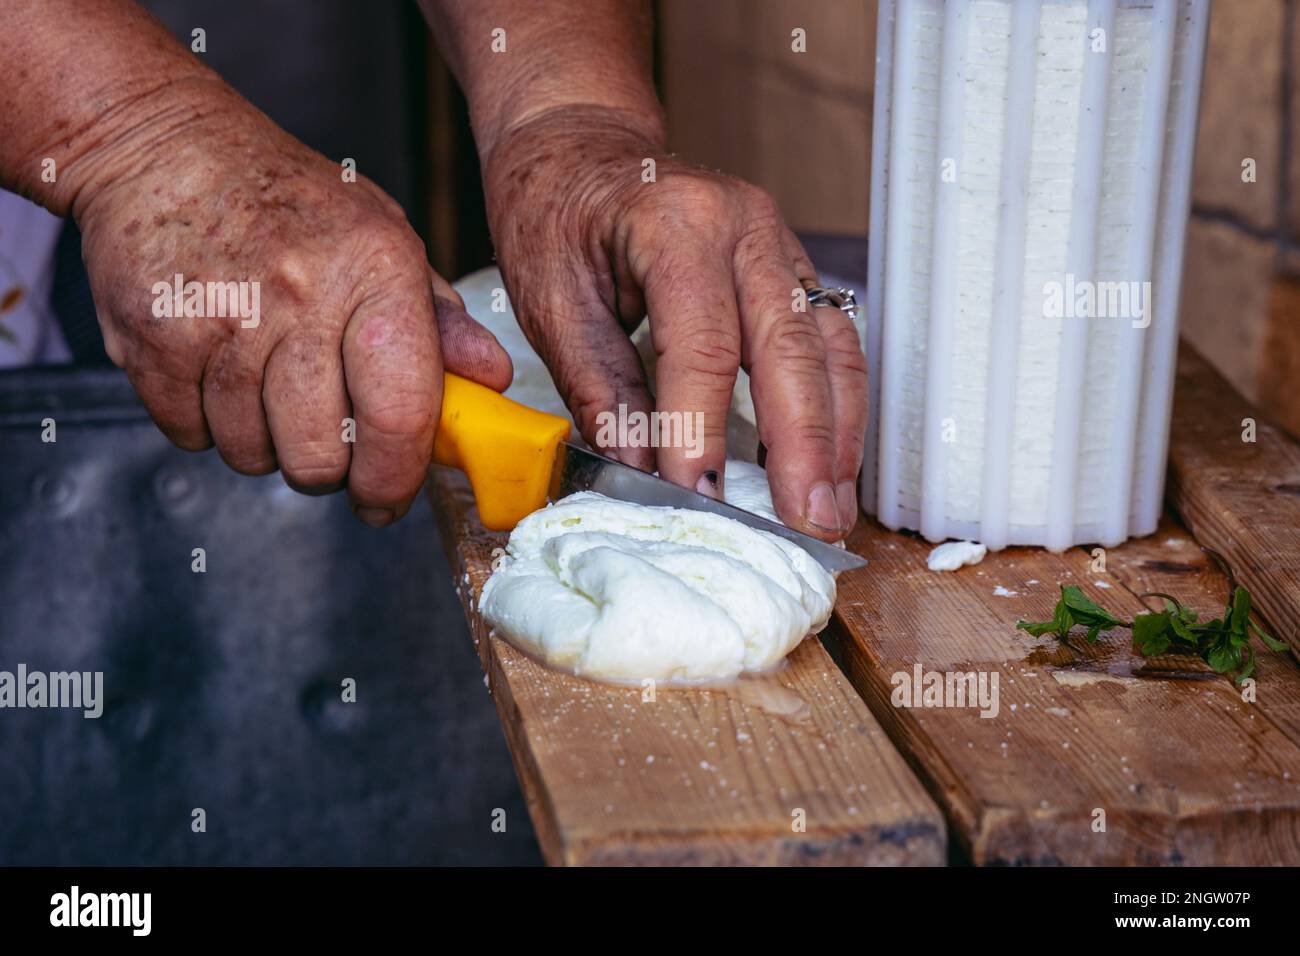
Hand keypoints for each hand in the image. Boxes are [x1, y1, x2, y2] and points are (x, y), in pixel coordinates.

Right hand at [75, 79, 510, 525]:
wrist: (165, 149)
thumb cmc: (291, 204)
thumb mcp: (384, 241)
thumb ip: (439, 321)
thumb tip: (493, 380)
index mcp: (375, 272)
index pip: (399, 413)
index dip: (396, 477)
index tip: (390, 497)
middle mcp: (300, 296)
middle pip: (320, 456)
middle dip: (328, 471)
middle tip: (326, 442)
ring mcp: (221, 320)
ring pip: (253, 454)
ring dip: (264, 445)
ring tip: (267, 389)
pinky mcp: (153, 339)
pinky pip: (192, 436)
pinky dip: (206, 426)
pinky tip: (218, 374)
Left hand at [482, 106, 867, 540]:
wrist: (579, 151)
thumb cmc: (556, 217)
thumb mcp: (553, 302)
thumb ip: (600, 389)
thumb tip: (640, 474)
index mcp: (677, 223)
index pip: (704, 346)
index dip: (704, 431)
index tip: (702, 498)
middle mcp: (746, 226)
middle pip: (791, 350)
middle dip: (803, 449)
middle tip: (805, 526)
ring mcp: (779, 242)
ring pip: (830, 347)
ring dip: (836, 436)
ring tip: (829, 510)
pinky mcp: (791, 266)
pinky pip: (830, 340)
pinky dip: (836, 405)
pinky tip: (831, 461)